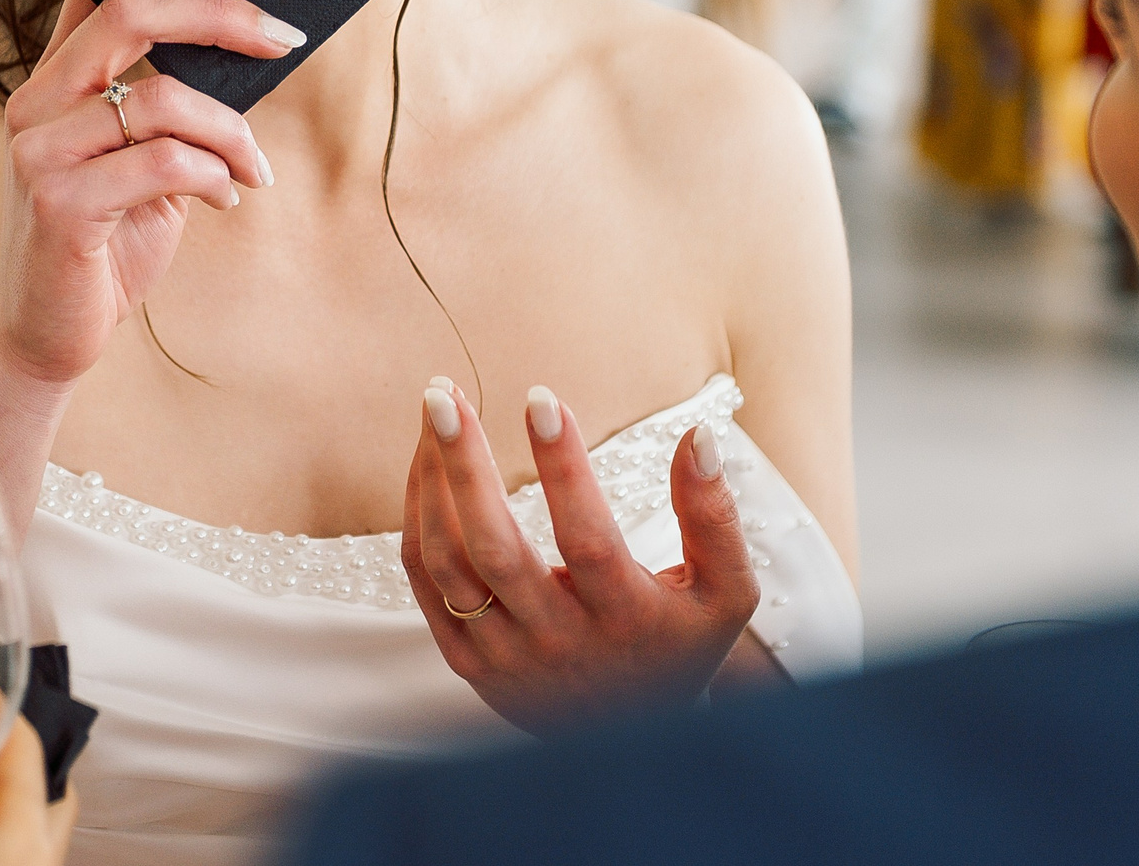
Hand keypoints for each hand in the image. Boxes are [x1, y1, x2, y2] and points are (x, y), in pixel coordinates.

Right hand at [0, 0, 294, 391]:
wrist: (47, 338)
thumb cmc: (106, 243)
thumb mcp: (147, 165)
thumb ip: (174, 108)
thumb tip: (253, 51)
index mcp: (57, 79)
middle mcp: (36, 99)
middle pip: (132, 9)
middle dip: (222, 12)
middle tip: (286, 36)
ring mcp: (39, 148)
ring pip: (163, 95)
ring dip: (233, 132)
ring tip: (251, 172)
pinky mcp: (58, 202)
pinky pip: (164, 162)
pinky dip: (213, 175)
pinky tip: (223, 199)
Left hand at [400, 381, 761, 734]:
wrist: (630, 743)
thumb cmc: (679, 647)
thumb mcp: (722, 593)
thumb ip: (713, 516)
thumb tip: (697, 435)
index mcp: (626, 621)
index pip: (587, 538)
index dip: (564, 468)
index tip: (542, 397)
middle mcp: (558, 642)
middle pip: (495, 549)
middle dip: (464, 464)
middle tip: (444, 395)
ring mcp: (505, 656)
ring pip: (447, 563)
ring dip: (431, 482)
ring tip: (436, 411)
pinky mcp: (468, 663)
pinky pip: (425, 583)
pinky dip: (416, 519)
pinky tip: (425, 466)